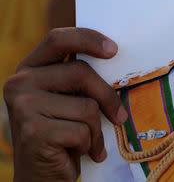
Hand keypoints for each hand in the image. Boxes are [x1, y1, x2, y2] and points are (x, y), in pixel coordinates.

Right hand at [3, 28, 127, 181]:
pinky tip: (78, 152)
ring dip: (96, 129)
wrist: (41, 176)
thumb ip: (81, 79)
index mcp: (30, 68)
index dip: (88, 39)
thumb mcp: (69, 99)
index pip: (59, 39)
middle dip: (108, 97)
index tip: (114, 49)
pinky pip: (82, 130)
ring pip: (86, 106)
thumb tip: (117, 59)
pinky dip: (90, 145)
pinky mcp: (33, 131)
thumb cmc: (63, 133)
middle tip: (120, 116)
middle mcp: (20, 82)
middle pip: (81, 72)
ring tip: (87, 141)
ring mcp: (23, 106)